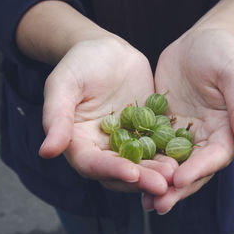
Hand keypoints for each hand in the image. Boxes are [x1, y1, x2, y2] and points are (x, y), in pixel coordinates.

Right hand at [39, 38, 175, 194]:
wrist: (108, 50)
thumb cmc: (80, 63)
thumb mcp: (64, 84)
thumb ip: (56, 116)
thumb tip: (47, 152)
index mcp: (79, 141)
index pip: (92, 163)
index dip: (110, 169)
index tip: (131, 172)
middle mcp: (102, 147)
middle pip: (120, 170)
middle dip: (141, 178)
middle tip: (163, 183)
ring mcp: (126, 141)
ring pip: (142, 163)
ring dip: (158, 171)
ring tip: (177, 173)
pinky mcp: (146, 132)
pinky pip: (158, 145)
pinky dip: (170, 153)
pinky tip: (186, 156)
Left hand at [143, 29, 233, 213]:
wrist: (199, 40)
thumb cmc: (222, 53)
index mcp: (226, 129)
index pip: (214, 156)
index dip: (198, 169)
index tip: (179, 180)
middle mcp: (205, 137)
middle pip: (192, 168)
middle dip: (176, 187)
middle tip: (157, 205)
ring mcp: (183, 132)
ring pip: (172, 162)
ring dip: (159, 182)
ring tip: (143, 201)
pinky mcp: (163, 124)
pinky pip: (153, 144)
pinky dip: (144, 160)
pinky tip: (128, 172)